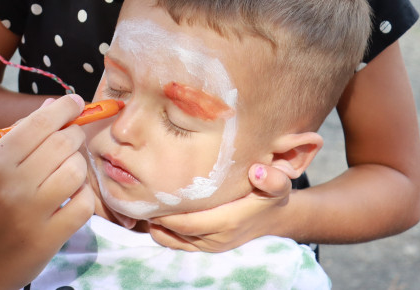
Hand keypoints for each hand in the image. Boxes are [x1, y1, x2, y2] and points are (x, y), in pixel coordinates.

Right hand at [0, 94, 93, 289]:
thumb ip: (16, 135)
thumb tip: (52, 105)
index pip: (39, 123)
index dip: (64, 108)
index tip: (75, 102)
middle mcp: (11, 184)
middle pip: (63, 143)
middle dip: (73, 135)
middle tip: (69, 139)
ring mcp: (31, 213)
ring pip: (77, 171)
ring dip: (78, 166)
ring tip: (66, 171)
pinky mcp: (48, 239)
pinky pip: (84, 205)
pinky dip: (83, 197)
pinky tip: (70, 197)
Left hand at [146, 163, 292, 251]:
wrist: (272, 217)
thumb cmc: (268, 194)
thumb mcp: (279, 183)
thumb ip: (273, 179)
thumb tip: (259, 172)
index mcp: (228, 222)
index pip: (188, 222)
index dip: (167, 211)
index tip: (151, 193)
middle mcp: (216, 238)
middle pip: (175, 230)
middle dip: (156, 215)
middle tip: (141, 193)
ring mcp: (208, 245)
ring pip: (171, 239)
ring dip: (155, 224)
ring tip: (145, 202)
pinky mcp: (203, 247)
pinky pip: (175, 243)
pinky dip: (161, 231)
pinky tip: (154, 211)